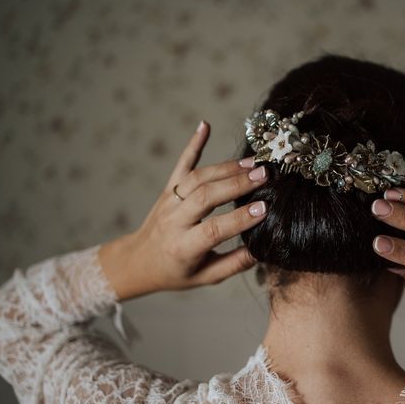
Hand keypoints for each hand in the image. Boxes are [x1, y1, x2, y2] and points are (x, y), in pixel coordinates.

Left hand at [99, 121, 268, 300]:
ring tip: (253, 163)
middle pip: (205, 196)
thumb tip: (264, 249)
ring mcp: (169, 201)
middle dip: (236, 183)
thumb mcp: (206, 277)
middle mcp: (174, 221)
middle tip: (264, 175)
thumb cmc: (176, 272)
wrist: (140, 261)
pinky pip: (181, 164)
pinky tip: (205, 125)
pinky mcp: (168, 189)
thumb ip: (234, 264)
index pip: (214, 229)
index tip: (264, 208)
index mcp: (184, 247)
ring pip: (197, 179)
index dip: (240, 218)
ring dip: (226, 168)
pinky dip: (193, 144)